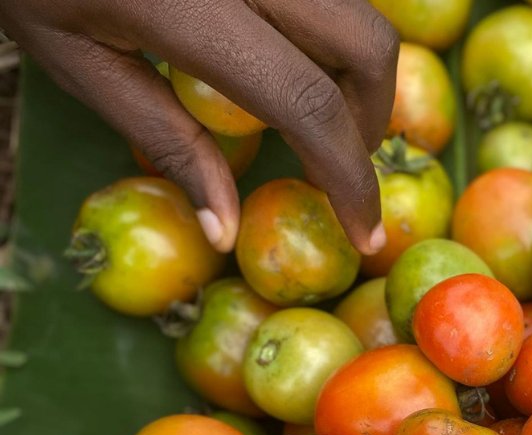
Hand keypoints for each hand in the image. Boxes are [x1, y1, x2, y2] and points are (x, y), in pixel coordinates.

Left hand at [0, 0, 398, 254]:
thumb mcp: (78, 61)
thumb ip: (166, 141)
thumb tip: (226, 229)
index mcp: (190, 5)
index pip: (308, 104)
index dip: (350, 178)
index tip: (363, 233)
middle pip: (366, 46)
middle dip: (371, 118)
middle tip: (340, 162)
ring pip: (359, 9)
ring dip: (359, 75)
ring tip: (320, 116)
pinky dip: (328, 36)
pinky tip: (293, 58)